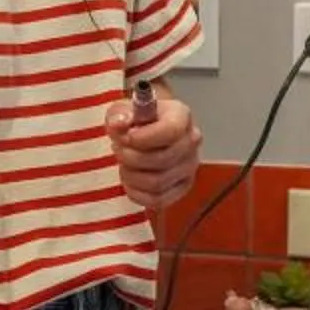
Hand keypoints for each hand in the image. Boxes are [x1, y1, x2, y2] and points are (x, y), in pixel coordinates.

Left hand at [104, 86, 200, 208]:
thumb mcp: (122, 109)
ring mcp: (189, 166)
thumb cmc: (136, 120)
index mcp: (181, 116)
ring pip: (157, 182)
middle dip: (131, 157)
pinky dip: (137, 193)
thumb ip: (119, 114)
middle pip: (162, 159)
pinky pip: (158, 200)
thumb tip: (119, 124)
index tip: (125, 137)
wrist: (145, 131)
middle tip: (118, 149)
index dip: (143, 138)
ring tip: (123, 163)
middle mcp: (191, 141)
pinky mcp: (182, 187)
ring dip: (131, 175)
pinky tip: (130, 178)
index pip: (170, 131)